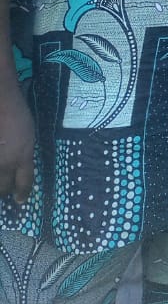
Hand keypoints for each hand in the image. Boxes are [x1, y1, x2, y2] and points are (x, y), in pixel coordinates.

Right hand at [0, 84, 35, 203]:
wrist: (0, 102)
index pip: (24, 183)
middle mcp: (5, 163)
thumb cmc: (16, 113)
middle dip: (4, 191)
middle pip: (4, 188)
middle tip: (4, 191)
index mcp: (22, 157)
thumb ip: (24, 154)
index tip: (20, 200)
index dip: (22, 194)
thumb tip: (19, 167)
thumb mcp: (28, 135)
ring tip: (0, 179)